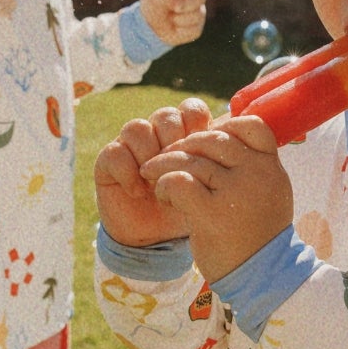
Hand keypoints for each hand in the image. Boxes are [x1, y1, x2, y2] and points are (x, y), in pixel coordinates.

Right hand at [95, 100, 213, 246]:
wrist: (157, 239)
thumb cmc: (188, 207)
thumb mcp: (210, 186)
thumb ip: (219, 160)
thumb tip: (239, 130)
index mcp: (184, 134)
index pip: (191, 108)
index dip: (197, 125)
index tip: (202, 155)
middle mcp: (156, 135)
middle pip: (165, 115)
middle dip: (174, 141)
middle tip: (179, 169)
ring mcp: (131, 147)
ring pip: (137, 128)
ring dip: (149, 155)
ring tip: (157, 183)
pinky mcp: (108, 162)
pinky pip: (114, 152)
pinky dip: (127, 172)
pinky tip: (138, 192)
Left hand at [140, 0, 206, 48]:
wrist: (152, 27)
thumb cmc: (154, 6)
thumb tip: (177, 2)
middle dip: (187, 3)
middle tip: (176, 8)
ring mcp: (198, 12)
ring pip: (197, 14)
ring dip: (180, 18)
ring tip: (170, 19)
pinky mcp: (197, 27)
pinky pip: (194, 29)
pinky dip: (181, 30)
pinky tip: (174, 28)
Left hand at [141, 117, 293, 282]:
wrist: (263, 278)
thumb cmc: (258, 236)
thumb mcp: (269, 193)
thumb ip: (252, 166)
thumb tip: (222, 134)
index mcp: (271, 167)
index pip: (251, 125)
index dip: (223, 124)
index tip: (205, 138)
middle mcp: (256, 174)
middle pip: (213, 139)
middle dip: (184, 144)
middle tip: (166, 155)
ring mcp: (235, 192)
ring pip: (191, 159)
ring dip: (165, 164)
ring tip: (152, 174)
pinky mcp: (212, 213)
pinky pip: (179, 181)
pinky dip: (165, 184)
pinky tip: (164, 195)